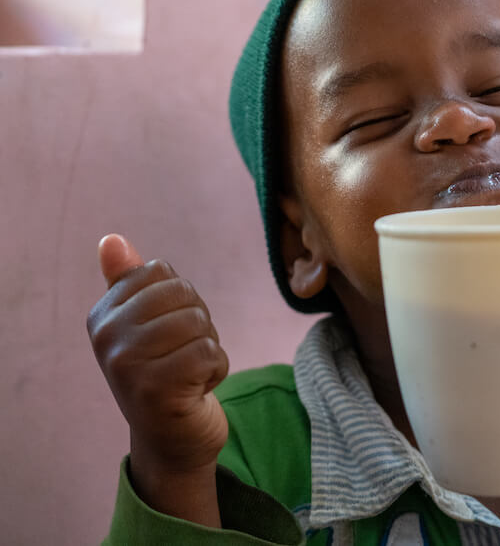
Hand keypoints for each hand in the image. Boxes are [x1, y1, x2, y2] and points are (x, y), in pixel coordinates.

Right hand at [86, 234, 228, 524]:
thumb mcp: (145, 325)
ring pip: (199, 323)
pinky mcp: (155, 388)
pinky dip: (216, 370)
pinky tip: (196, 390)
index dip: (182, 301)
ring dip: (209, 349)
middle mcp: (107, 338)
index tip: (167, 335)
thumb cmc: (165, 374)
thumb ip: (129, 282)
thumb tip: (111, 239)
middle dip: (199, 325)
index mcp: (102, 316)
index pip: (162, 273)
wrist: (173, 440)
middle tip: (182, 357)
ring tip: (189, 374)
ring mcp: (127, 364)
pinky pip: (210, 352)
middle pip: (184, 295)